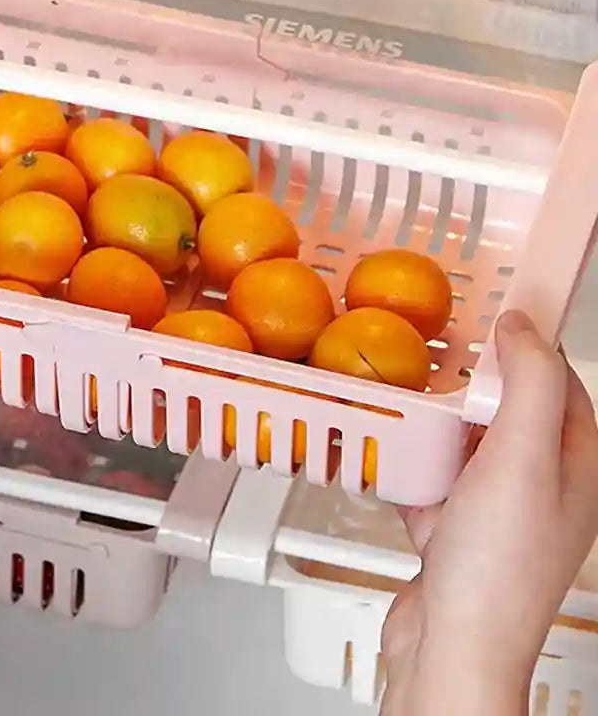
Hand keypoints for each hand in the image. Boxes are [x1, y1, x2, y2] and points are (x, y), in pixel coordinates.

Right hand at [380, 310, 597, 715]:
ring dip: (435, 426)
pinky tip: (387, 456)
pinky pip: (430, 483)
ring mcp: (494, 514)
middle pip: (508, 415)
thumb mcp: (524, 456)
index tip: (496, 316)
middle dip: (473, 387)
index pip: (564, 388)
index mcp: (575, 469)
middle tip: (437, 355)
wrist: (452, 645)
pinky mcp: (452, 534)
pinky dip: (410, 468)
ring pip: (464, 447)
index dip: (533, 350)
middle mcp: (540, 489)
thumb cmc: (497, 563)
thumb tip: (525, 327)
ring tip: (405, 397)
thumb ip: (530, 385)